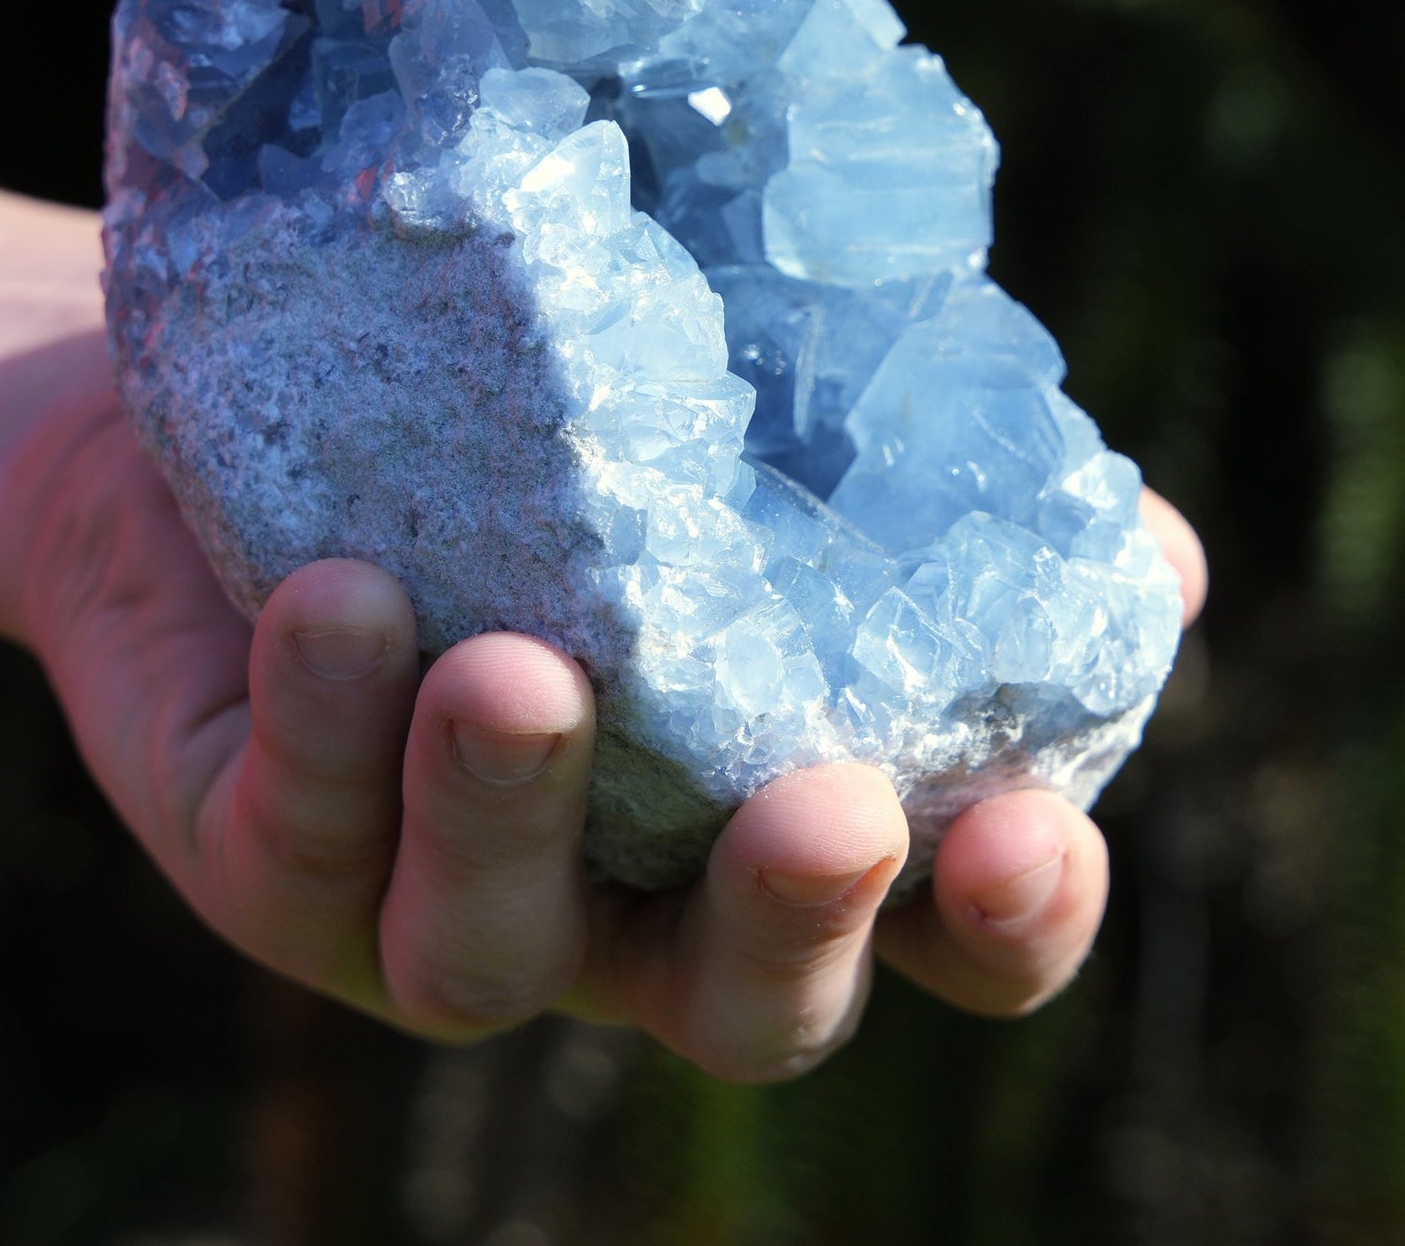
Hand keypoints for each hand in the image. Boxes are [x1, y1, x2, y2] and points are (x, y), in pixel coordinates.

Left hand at [10, 353, 1206, 1083]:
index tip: (1041, 831)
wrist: (248, 398)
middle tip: (834, 811)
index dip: (1011, 921)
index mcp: (767, 816)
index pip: (936, 929)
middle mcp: (624, 900)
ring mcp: (437, 902)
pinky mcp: (269, 855)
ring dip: (511, 819)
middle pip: (736, 1006)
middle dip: (793, 931)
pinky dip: (332, 723)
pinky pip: (299, 829)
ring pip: (485, 953)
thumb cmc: (539, 424)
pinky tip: (341, 596)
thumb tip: (1157, 552)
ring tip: (519, 678)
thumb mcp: (743, 441)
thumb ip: (923, 492)